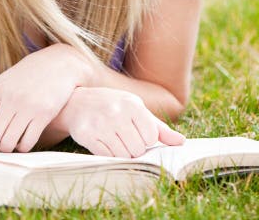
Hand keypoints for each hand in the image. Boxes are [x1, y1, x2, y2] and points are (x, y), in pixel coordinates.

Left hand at [0, 44, 91, 154]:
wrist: (59, 64)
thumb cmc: (26, 76)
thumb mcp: (3, 84)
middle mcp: (11, 98)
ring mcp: (28, 106)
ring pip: (9, 142)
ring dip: (5, 151)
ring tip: (5, 151)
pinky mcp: (44, 114)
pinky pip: (28, 141)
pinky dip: (22, 148)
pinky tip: (21, 146)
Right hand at [56, 86, 184, 157]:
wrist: (77, 101)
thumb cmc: (113, 105)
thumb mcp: (136, 109)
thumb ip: (159, 127)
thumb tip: (181, 142)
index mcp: (133, 105)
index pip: (151, 137)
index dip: (146, 140)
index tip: (138, 133)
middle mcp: (117, 113)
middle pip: (138, 149)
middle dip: (134, 148)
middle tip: (124, 137)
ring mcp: (101, 124)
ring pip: (123, 156)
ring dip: (121, 153)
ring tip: (114, 139)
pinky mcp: (87, 135)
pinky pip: (107, 157)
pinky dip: (108, 154)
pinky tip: (104, 142)